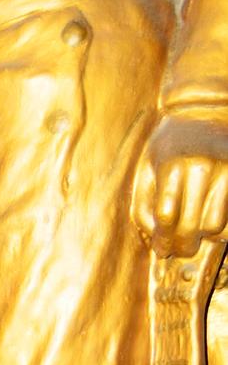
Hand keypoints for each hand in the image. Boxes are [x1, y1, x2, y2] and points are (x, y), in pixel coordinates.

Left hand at [133, 115, 227, 257]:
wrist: (202, 115)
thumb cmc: (167, 149)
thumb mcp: (146, 172)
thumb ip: (145, 209)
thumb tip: (158, 244)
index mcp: (172, 164)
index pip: (166, 216)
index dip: (163, 240)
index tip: (162, 249)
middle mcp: (201, 165)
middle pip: (190, 227)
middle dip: (182, 246)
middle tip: (179, 249)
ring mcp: (226, 169)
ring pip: (214, 226)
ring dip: (202, 236)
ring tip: (194, 229)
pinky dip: (221, 228)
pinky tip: (209, 219)